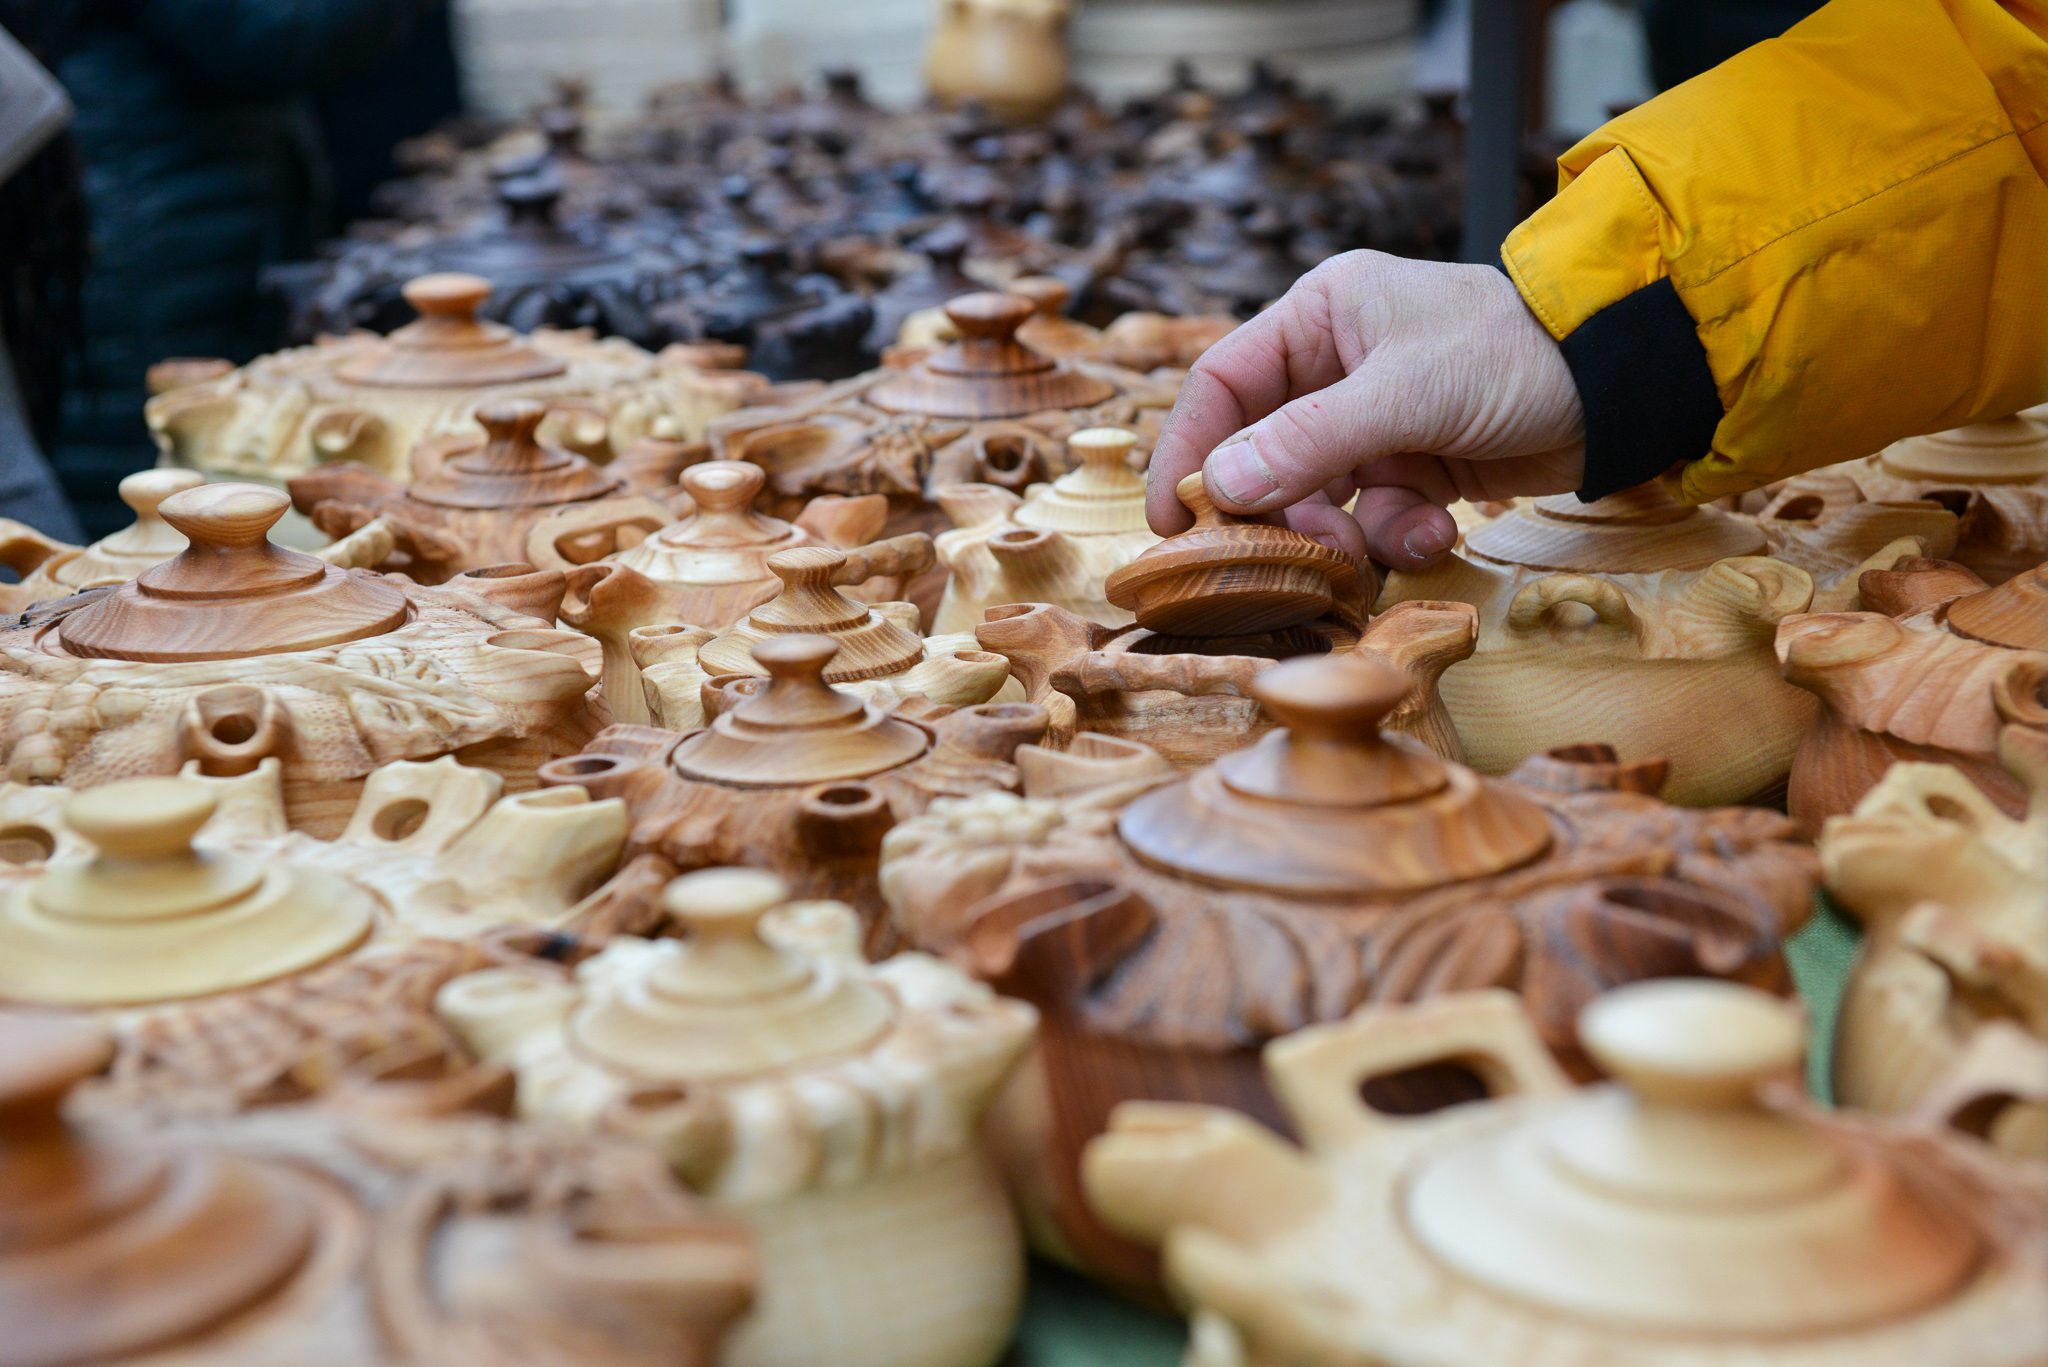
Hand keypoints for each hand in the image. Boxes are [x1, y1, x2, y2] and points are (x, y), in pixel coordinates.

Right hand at [1146, 252, 1586, 568]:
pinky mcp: (1419, 463)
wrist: (1625, 386)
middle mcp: (1339, 364)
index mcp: (1321, 316)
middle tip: (1295, 552)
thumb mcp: (1403, 394)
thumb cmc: (1515, 353)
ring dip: (1347, 532)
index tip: (1173, 520)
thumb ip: (1306, 442)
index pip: (1221, 385)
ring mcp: (1378, 418)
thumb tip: (1219, 486)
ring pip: (1319, 497)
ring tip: (1386, 540)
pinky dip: (1398, 535)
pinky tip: (1437, 530)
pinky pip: (1375, 516)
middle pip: (1264, 453)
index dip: (1189, 451)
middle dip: (1283, 510)